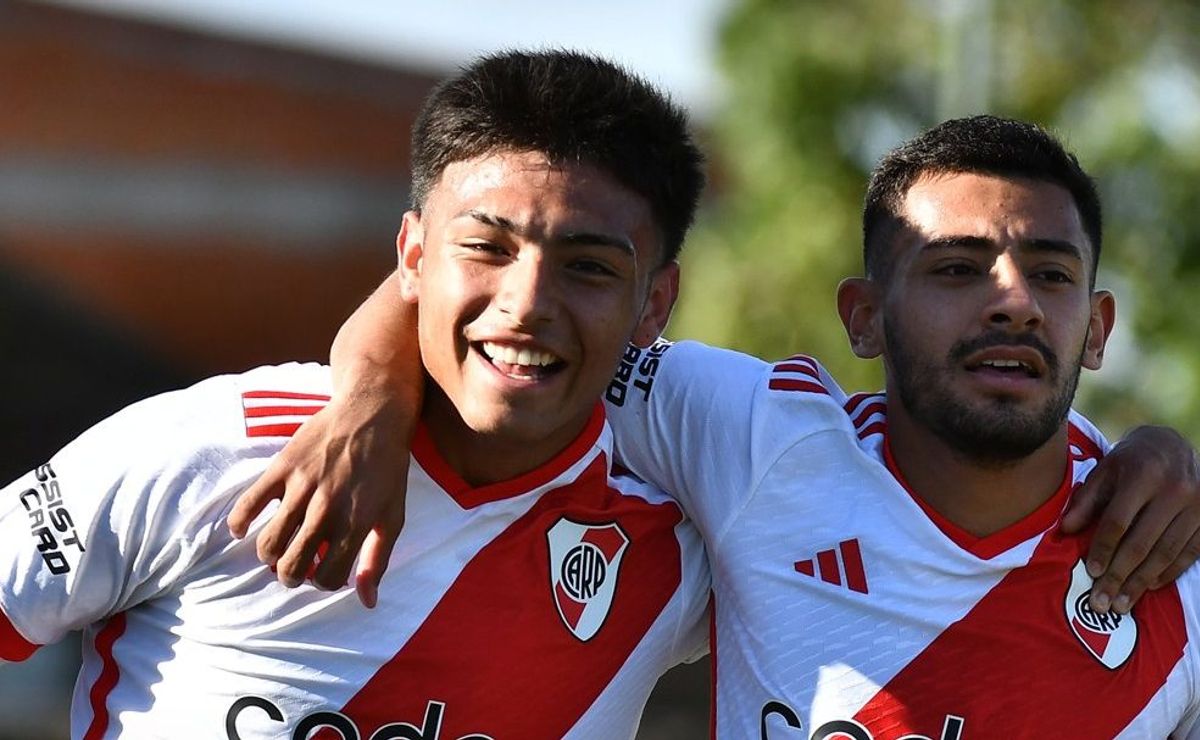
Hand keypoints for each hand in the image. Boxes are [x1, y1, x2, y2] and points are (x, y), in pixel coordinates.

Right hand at [227, 393, 411, 607]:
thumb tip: (367, 603)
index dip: (322, 581)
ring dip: (269, 556)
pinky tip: (243, 530)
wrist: (373, 412)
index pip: (326, 577)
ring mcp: (302, 486)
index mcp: (356, 523)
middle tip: (295, 568)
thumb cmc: (387, 468)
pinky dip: (239, 523)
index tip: (324, 571)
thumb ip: (378, 560)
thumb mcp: (392, 515)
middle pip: (292, 566)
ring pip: (269, 543)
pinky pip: (248, 504)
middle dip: (291, 576)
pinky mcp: (282, 466)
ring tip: (277, 551)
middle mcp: (327, 508)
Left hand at [1060, 425, 1199, 613]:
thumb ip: (1086, 500)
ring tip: (1122, 604)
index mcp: (1143, 475)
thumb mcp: (1105, 471)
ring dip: (1142, 582)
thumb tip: (1066, 530)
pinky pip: (1189, 553)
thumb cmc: (1131, 461)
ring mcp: (1196, 506)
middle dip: (1120, 576)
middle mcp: (1174, 490)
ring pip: (1166, 553)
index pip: (1119, 521)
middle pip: (1142, 543)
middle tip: (1102, 602)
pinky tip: (1149, 587)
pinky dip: (1169, 573)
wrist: (1172, 444)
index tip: (1091, 572)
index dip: (1103, 548)